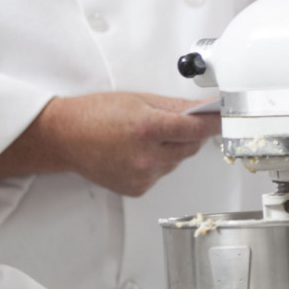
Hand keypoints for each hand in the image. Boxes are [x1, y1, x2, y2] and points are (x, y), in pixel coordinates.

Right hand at [0, 92, 220, 196]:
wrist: (65, 136)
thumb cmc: (94, 114)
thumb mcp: (137, 100)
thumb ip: (173, 107)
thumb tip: (200, 110)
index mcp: (149, 128)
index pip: (196, 129)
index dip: (214, 123)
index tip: (223, 119)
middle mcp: (147, 156)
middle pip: (190, 147)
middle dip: (188, 134)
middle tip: (174, 123)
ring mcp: (142, 175)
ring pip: (176, 162)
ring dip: (172, 150)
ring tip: (146, 136)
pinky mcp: (137, 189)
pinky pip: (160, 175)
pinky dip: (157, 164)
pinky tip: (137, 152)